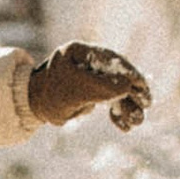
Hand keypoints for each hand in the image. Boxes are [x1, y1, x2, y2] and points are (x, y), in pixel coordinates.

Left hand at [27, 41, 149, 132]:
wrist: (32, 109)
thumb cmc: (51, 95)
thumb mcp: (78, 90)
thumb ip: (104, 86)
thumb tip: (130, 84)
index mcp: (79, 52)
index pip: (111, 60)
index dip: (129, 73)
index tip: (142, 86)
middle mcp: (85, 62)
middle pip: (116, 75)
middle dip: (132, 93)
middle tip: (147, 104)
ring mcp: (87, 77)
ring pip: (114, 90)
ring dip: (127, 106)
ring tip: (137, 122)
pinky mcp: (87, 93)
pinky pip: (107, 101)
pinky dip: (116, 113)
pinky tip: (124, 126)